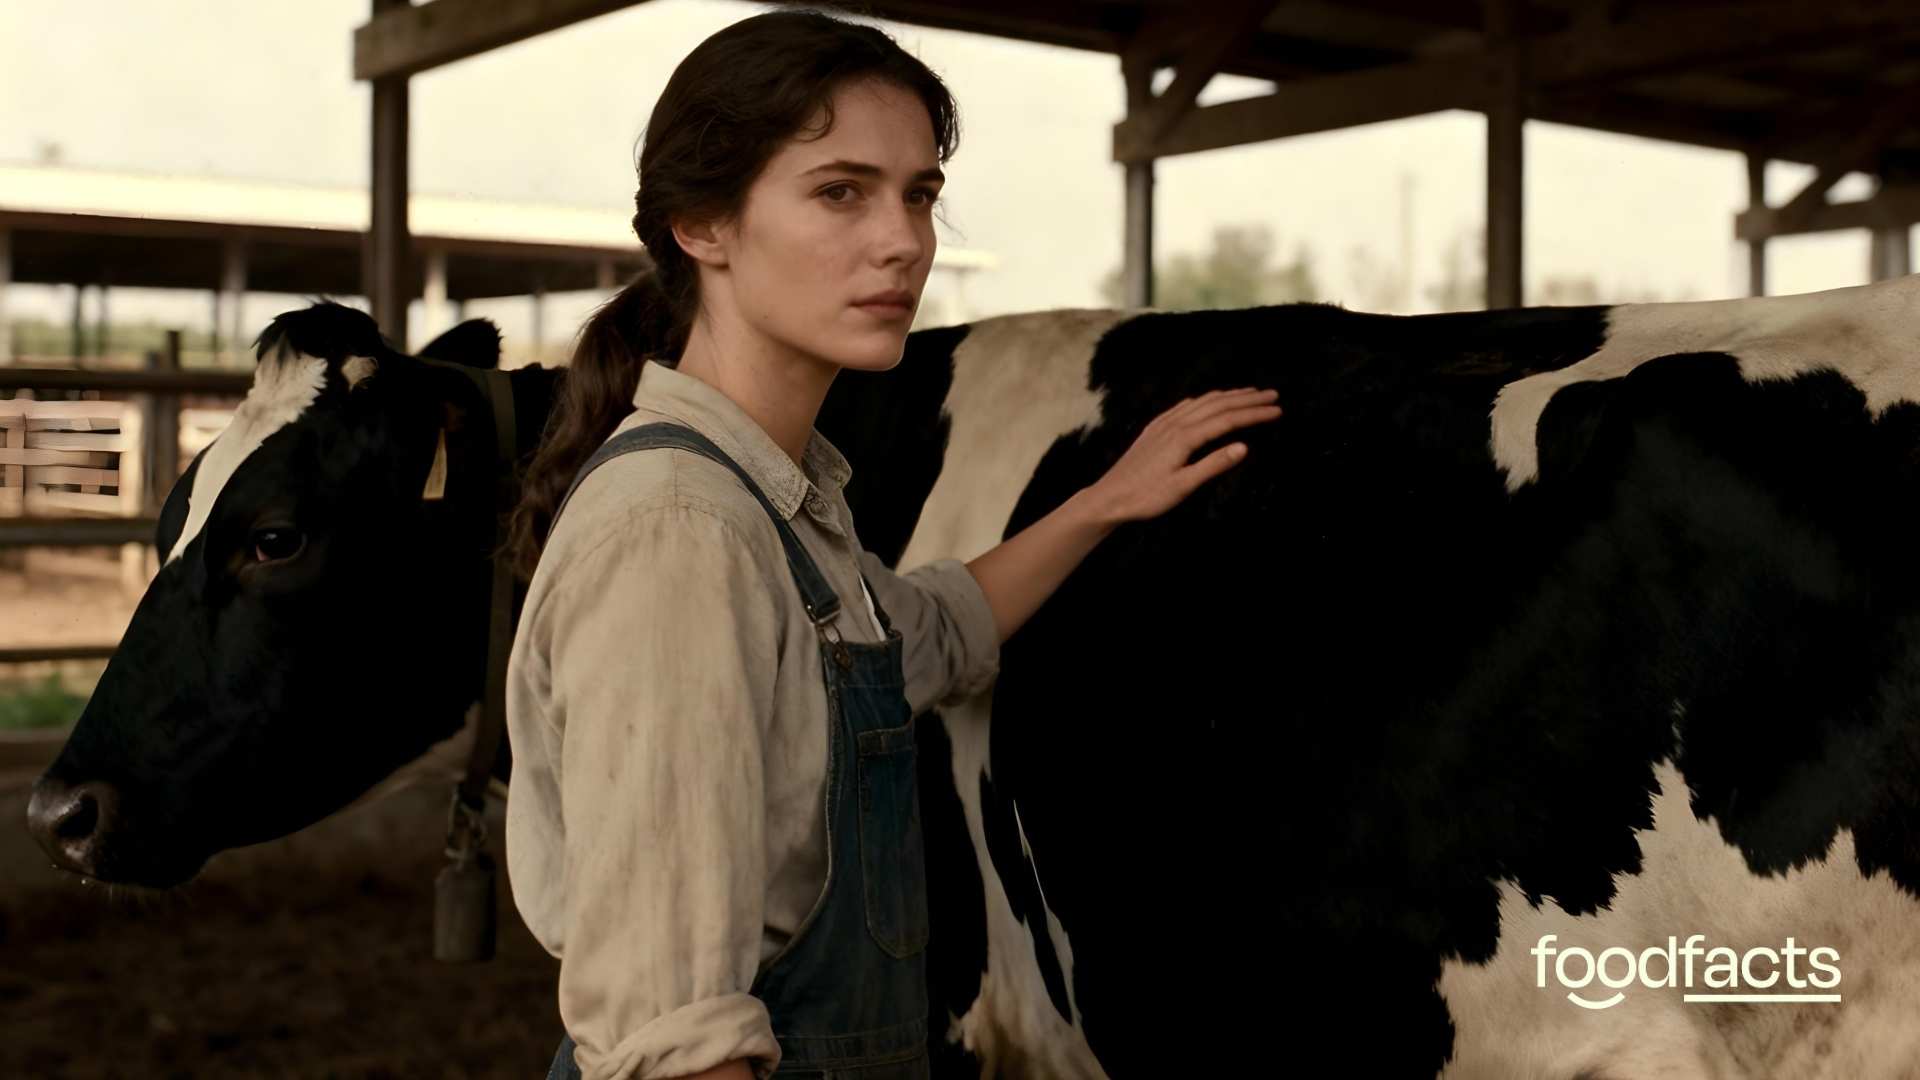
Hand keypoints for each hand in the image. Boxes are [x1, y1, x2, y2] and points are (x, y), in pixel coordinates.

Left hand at [1079, 387, 1282, 525]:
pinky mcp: (1154, 429)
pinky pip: (1184, 406)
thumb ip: (1213, 465)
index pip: (1228, 420)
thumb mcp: (1183, 487)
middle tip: (1273, 395)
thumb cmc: (1146, 497)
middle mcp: (1175, 424)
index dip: (1254, 414)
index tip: (1277, 409)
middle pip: (1218, 405)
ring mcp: (1163, 424)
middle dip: (1247, 399)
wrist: (1109, 497)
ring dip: (1227, 395)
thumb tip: (1244, 447)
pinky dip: (1204, 400)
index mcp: (1185, 437)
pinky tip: (1207, 401)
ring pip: (1202, 402)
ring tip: (1249, 393)